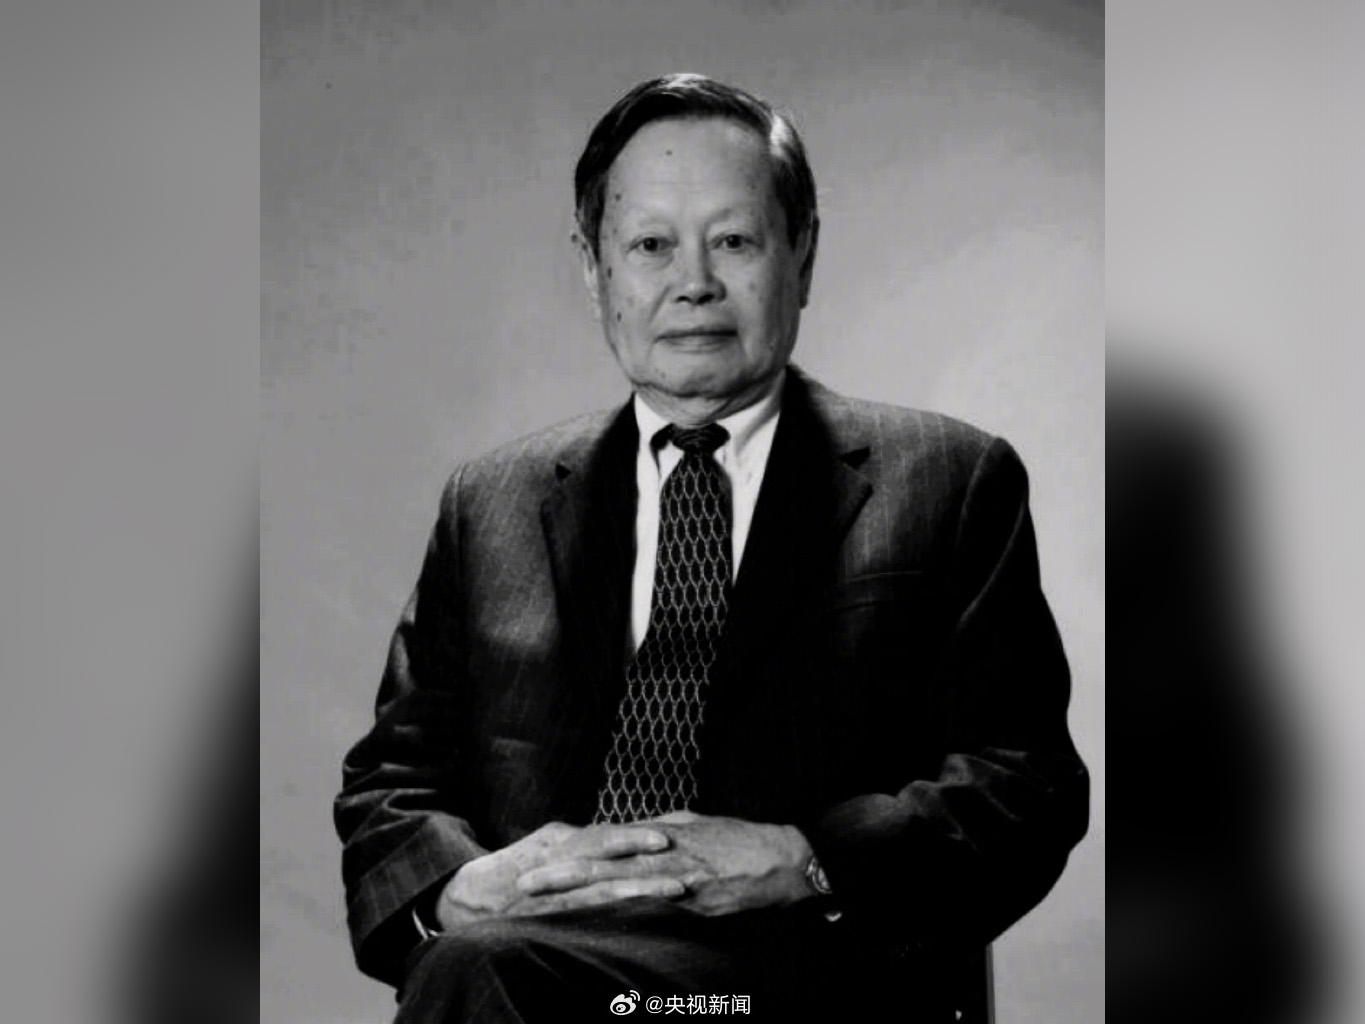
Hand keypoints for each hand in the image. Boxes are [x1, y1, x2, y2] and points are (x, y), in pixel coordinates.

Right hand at [436, 821, 685, 928]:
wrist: (463, 898)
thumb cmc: (512, 870)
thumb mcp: (547, 844)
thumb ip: (581, 838)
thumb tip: (621, 830)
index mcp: (561, 840)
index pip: (606, 834)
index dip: (639, 834)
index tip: (672, 834)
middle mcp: (557, 857)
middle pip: (608, 852)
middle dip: (647, 854)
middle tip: (683, 854)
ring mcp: (551, 886)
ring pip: (602, 883)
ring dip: (641, 886)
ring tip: (676, 889)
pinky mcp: (545, 912)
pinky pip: (582, 913)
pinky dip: (610, 913)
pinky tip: (637, 917)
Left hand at [517, 811, 814, 916]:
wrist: (781, 859)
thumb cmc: (738, 839)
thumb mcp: (693, 824)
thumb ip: (659, 829)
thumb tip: (629, 834)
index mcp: (658, 835)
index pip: (603, 844)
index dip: (568, 854)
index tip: (536, 862)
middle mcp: (661, 853)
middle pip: (600, 863)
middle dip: (559, 875)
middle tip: (522, 885)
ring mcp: (675, 877)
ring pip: (618, 884)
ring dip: (579, 895)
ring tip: (546, 904)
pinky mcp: (693, 902)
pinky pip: (653, 908)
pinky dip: (624, 912)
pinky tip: (598, 921)